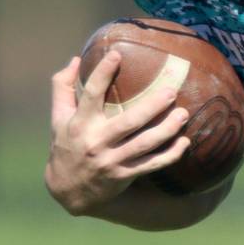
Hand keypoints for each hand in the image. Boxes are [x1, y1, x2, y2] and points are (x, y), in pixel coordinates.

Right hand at [44, 53, 190, 214]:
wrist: (68, 190)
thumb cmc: (66, 145)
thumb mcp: (58, 118)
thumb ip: (63, 88)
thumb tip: (76, 59)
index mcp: (80, 124)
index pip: (91, 95)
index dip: (103, 74)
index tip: (117, 54)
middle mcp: (96, 142)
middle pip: (128, 122)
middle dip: (152, 106)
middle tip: (171, 90)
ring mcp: (111, 160)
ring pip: (144, 144)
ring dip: (167, 130)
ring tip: (184, 114)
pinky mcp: (124, 175)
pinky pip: (152, 165)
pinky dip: (170, 155)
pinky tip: (185, 142)